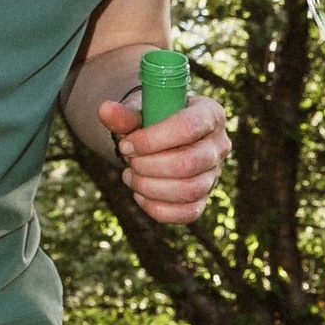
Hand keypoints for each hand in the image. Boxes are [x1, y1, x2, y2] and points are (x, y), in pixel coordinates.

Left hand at [100, 91, 228, 226]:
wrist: (161, 137)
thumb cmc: (153, 119)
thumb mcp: (140, 111)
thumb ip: (124, 114)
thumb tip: (105, 110)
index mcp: (210, 114)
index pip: (188, 128)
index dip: (152, 140)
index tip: (126, 144)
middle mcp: (219, 145)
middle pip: (188, 164)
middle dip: (149, 166)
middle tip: (129, 160)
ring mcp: (214, 174)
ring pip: (188, 191)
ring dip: (150, 187)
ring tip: (130, 176)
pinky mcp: (204, 197)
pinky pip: (187, 213)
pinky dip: (157, 208)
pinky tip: (140, 194)